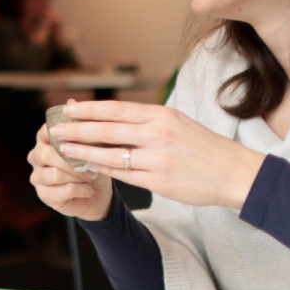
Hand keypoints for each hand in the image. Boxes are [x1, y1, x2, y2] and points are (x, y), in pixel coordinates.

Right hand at [27, 124, 112, 220]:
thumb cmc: (91, 163)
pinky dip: (81, 190)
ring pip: (55, 174)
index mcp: (45, 139)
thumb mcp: (92, 147)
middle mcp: (36, 156)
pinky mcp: (44, 194)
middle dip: (72, 160)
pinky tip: (89, 189)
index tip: (81, 139)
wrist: (96, 192)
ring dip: (77, 176)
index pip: (46, 131)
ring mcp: (37, 176)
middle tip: (91, 165)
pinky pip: (64, 191)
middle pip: (46, 154)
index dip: (63, 134)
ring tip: (91, 177)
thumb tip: (89, 131)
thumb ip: (85, 137)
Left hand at [52, 101, 266, 209]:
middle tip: (56, 129)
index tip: (69, 108)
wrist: (234, 172)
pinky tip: (89, 167)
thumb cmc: (204, 148)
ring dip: (84, 151)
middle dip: (78, 129)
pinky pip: (123, 174)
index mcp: (162, 115)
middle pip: (108, 129)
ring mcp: (158, 158)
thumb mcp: (178, 123)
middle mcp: (158, 133)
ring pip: (111, 153)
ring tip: (65, 149)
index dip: (90, 109)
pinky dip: (103, 169)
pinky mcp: (159, 180)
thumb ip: (148, 120)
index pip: (117, 109)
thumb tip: (115, 116)